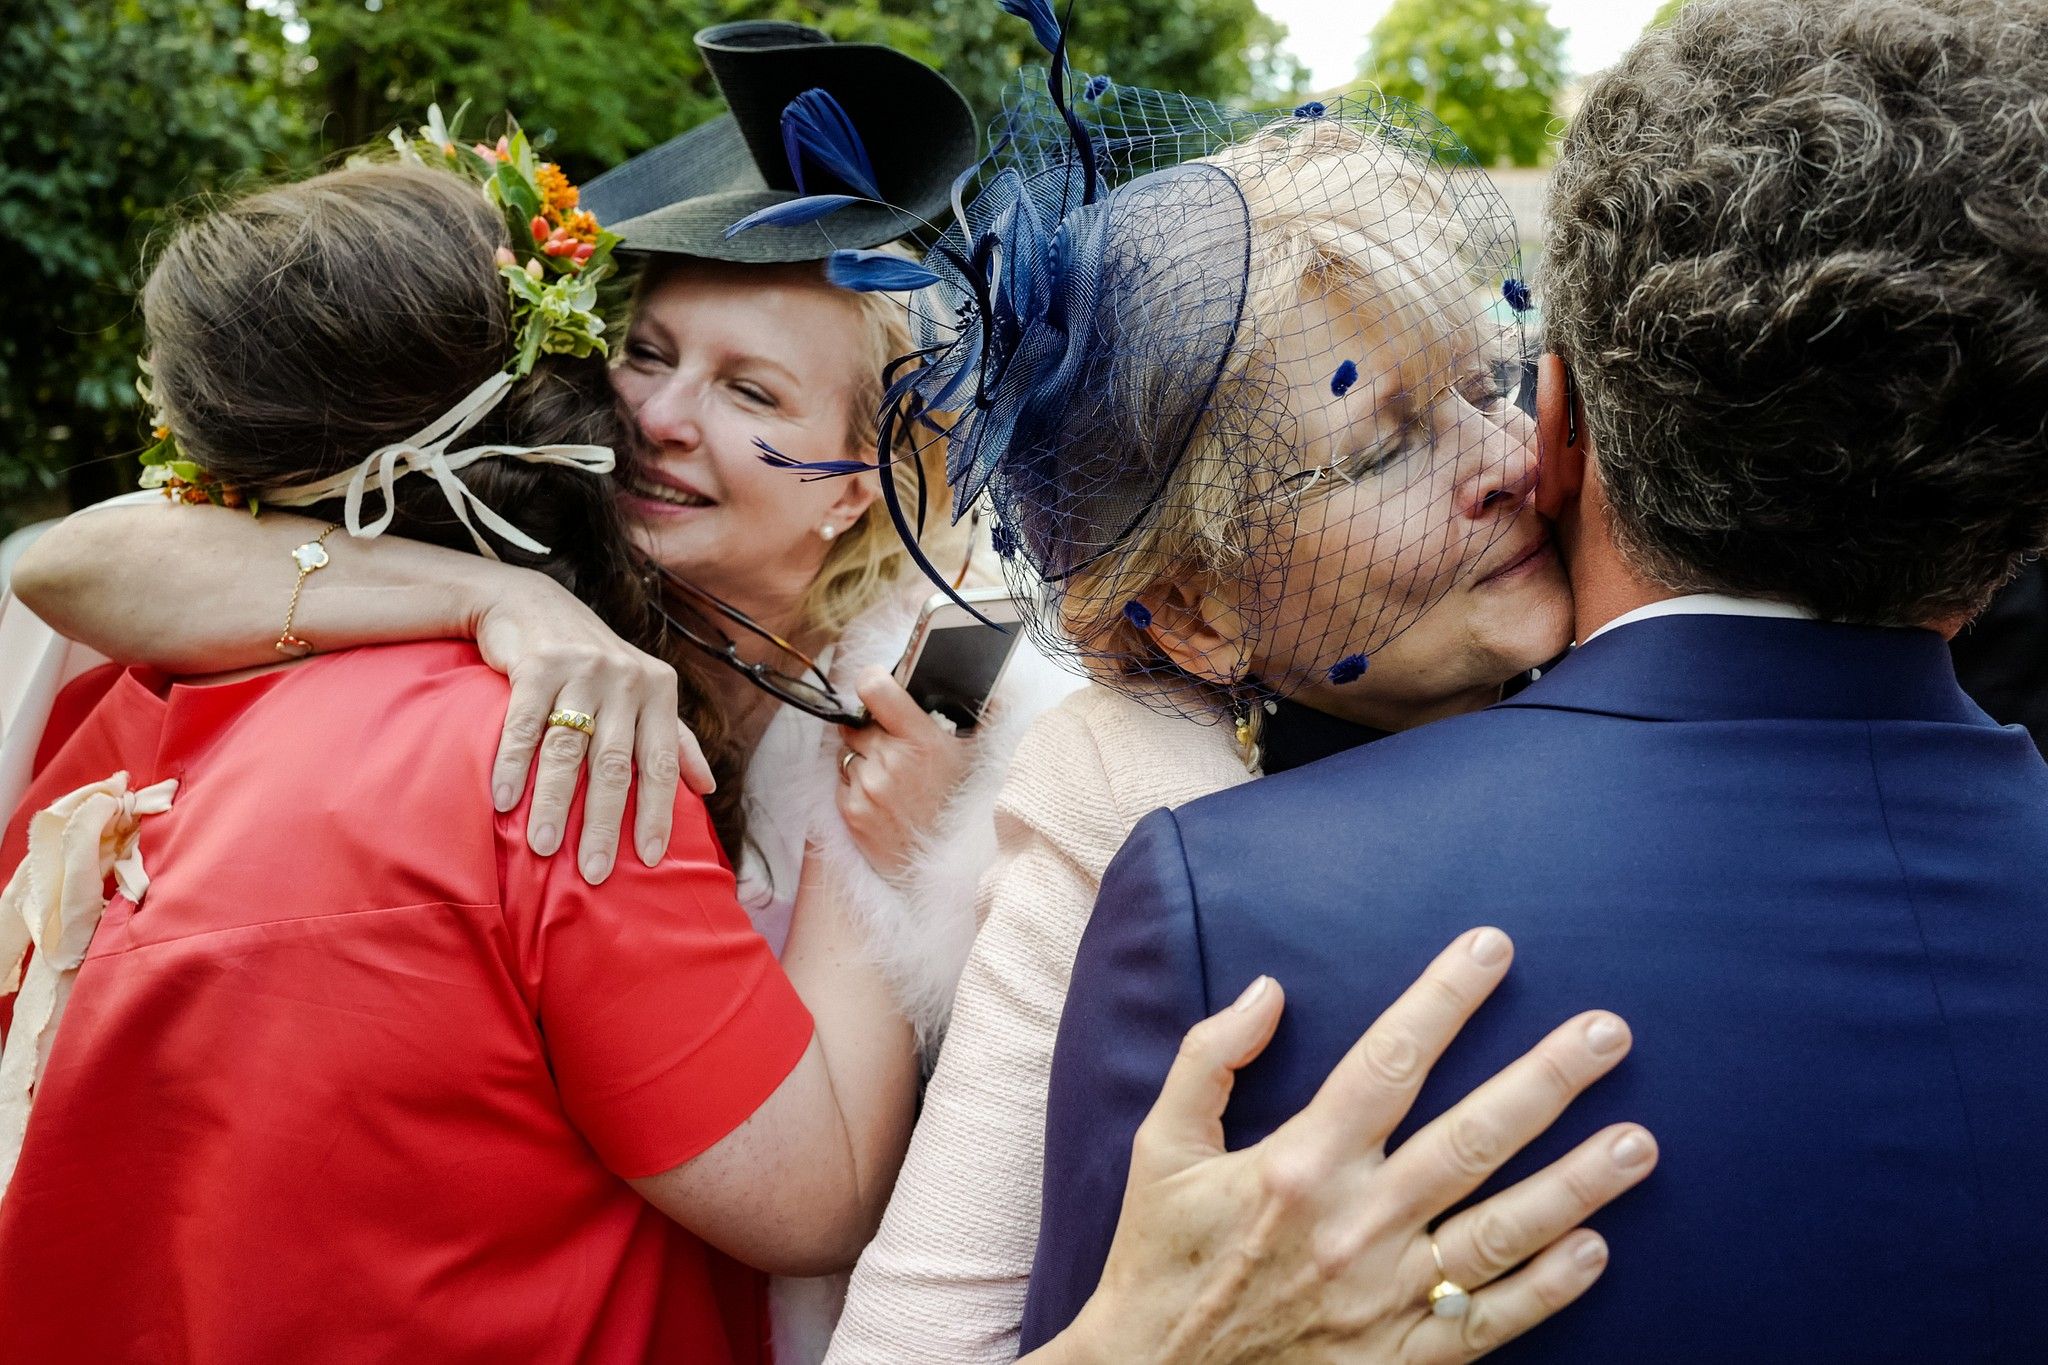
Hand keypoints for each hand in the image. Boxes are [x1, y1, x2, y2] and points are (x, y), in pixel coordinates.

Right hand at [472, 571, 713, 883]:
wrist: (533, 602)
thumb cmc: (596, 661)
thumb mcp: (645, 691)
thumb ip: (676, 739)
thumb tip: (708, 789)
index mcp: (658, 692)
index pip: (662, 763)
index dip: (656, 812)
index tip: (648, 858)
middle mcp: (626, 680)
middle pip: (614, 765)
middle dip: (603, 823)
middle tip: (593, 872)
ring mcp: (582, 670)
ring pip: (568, 750)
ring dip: (553, 803)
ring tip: (542, 848)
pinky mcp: (538, 665)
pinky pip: (525, 725)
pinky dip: (513, 765)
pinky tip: (504, 800)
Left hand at [835, 670, 974, 878]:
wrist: (944, 866)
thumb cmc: (960, 806)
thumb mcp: (974, 757)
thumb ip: (978, 717)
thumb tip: (995, 687)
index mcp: (922, 741)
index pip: (876, 690)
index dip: (871, 682)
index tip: (874, 685)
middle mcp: (891, 761)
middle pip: (855, 724)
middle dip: (869, 731)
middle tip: (892, 747)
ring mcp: (868, 787)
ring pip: (847, 753)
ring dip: (862, 760)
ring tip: (891, 781)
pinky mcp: (851, 810)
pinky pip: (842, 781)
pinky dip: (855, 785)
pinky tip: (881, 800)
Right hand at [1050, 929, 1655, 1364]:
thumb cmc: (1159, 1256)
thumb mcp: (1161, 1147)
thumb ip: (1209, 1058)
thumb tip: (1271, 990)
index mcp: (1297, 1163)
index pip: (1389, 1060)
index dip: (1445, 998)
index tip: (1493, 948)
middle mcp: (1353, 1225)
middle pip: (1470, 1137)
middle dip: (1546, 1079)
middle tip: (1609, 1032)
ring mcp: (1384, 1298)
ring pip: (1501, 1230)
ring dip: (1577, 1183)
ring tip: (1640, 1141)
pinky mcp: (1399, 1359)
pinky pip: (1489, 1321)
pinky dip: (1548, 1289)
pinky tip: (1597, 1249)